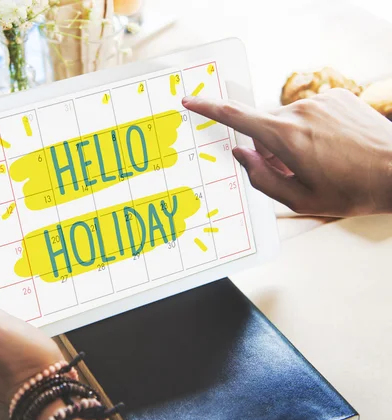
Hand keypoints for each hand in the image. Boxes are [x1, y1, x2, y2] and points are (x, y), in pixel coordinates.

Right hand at [183, 89, 391, 216]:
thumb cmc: (352, 190)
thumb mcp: (299, 199)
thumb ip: (261, 178)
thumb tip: (241, 155)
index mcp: (286, 138)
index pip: (237, 117)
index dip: (209, 108)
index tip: (191, 101)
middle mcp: (300, 112)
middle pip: (265, 127)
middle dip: (270, 148)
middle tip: (294, 170)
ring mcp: (320, 101)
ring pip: (288, 121)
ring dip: (292, 139)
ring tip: (321, 160)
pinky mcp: (336, 96)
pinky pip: (309, 112)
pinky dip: (311, 128)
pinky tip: (332, 145)